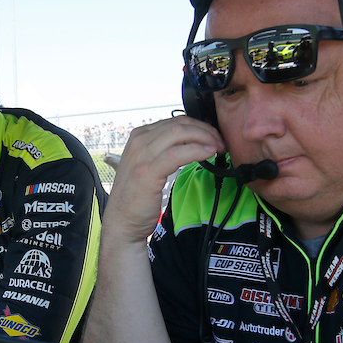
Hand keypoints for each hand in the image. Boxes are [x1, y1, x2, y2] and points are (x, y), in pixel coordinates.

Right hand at [106, 116, 223, 244]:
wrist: (121, 221)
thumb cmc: (137, 196)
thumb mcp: (147, 164)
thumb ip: (163, 151)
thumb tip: (191, 143)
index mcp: (140, 136)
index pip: (175, 121)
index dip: (200, 126)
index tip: (214, 137)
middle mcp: (139, 141)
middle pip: (180, 124)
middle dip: (206, 130)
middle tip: (221, 142)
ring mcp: (142, 155)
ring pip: (180, 133)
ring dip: (205, 138)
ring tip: (218, 148)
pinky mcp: (147, 171)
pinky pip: (177, 153)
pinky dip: (197, 150)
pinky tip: (209, 154)